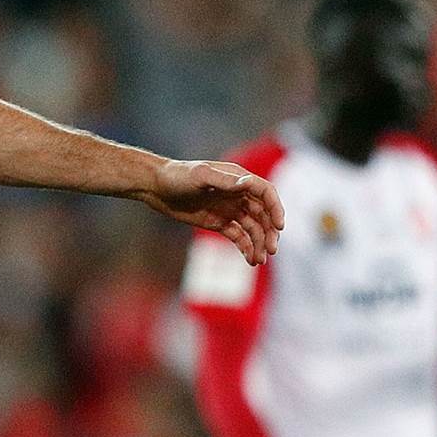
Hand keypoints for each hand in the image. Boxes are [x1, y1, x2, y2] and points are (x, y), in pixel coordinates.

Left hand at [144, 159, 284, 264]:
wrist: (156, 187)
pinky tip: (250, 260)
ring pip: (253, 228)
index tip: (279, 226)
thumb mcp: (201, 176)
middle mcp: (238, 194)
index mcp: (238, 179)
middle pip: (263, 214)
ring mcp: (230, 209)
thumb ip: (225, 181)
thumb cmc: (178, 176)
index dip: (275, 208)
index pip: (265, 193)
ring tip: (259, 260)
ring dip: (259, 243)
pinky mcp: (219, 222)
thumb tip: (248, 184)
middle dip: (269, 232)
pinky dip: (246, 248)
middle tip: (271, 250)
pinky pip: (239, 237)